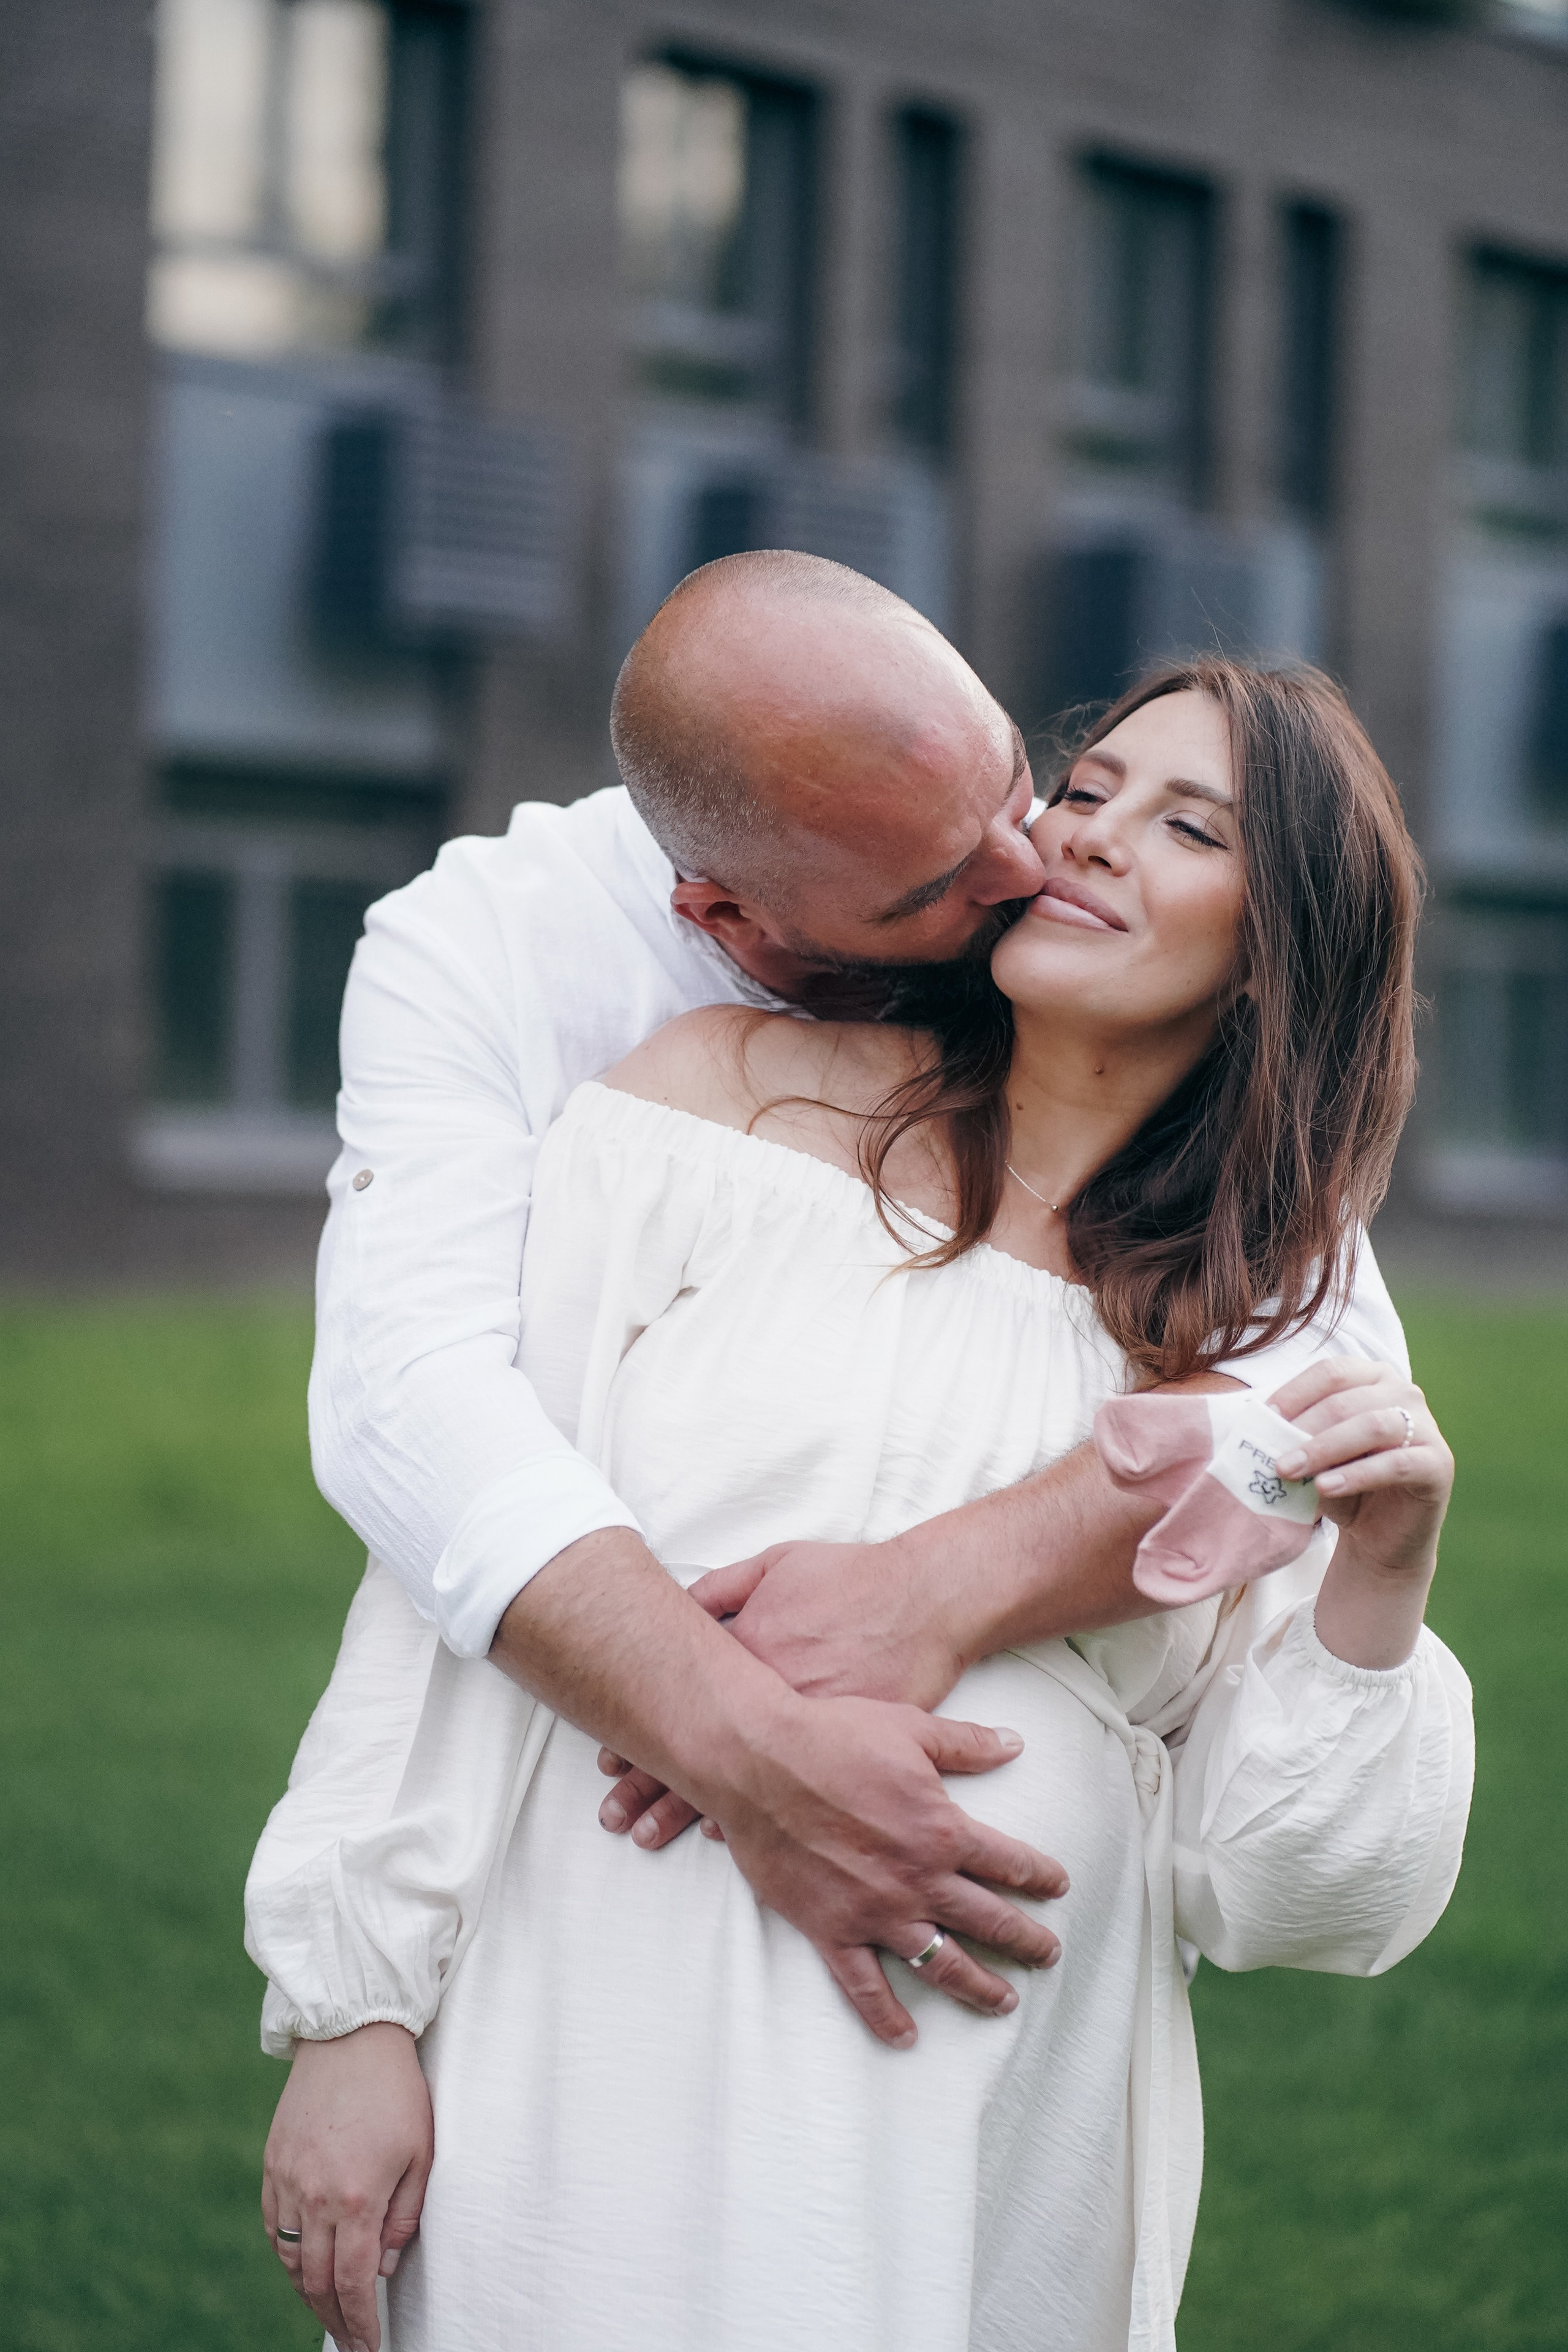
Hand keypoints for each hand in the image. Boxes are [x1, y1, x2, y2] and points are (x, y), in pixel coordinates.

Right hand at [261, 2022, 432, 2351]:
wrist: (352, 2036)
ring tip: (328, 2308)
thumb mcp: (421, 2154)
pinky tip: (302, 2262)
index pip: (355, 2282)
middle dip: (335, 2317)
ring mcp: (288, 2180)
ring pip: (290, 2258)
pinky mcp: (273, 2163)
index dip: (361, 2322)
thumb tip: (383, 2267)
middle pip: (318, 2280)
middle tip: (350, 2339)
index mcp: (356, 2198)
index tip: (369, 2347)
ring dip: (308, 2290)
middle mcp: (315, 2197)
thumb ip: (404, 2218)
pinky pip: (273, 2225)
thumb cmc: (397, 2091)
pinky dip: (286, 2253)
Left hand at [597, 1537, 963, 1847]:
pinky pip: (787, 1793)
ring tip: (649, 1836)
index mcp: (745, 1651)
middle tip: (615, 1818)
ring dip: (686, 1811)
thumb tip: (675, 1605)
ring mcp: (804, 1726)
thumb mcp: (776, 1565)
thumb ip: (722, 1588)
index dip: (638, 1738)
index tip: (607, 1765)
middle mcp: (768, 1695)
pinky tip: (721, 1838)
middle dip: (648, 1789)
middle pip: (693, 1751)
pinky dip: (751, 1817)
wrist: (923, 1599)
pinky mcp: (842, 1750)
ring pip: (731, 1782)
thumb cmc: (851, 1576)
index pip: (676, 1703)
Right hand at [693, 1692, 1067, 2044]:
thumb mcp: (911, 1729)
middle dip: (1027, 1941)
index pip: (1009, 1862)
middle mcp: (918, 1880)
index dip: (1039, 1876)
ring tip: (1004, 2002)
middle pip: (989, 1921)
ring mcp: (875, 1912)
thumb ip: (966, 1744)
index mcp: (942, 1830)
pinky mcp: (831, 1931)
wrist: (759, 1763)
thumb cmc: (834, 1736)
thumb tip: (1015, 1743)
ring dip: (979, 1987)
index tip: (1058, 1888)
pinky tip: (906, 2036)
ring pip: (942, 1964)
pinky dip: (886, 2016)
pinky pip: (865, 1987)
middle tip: (1048, 1955)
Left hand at [1269, 1356, 1453, 1669]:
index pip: (1331, 1372)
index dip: (1295, 1392)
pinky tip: (1325, 1488)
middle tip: (1273, 1457)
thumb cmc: (1341, 1484)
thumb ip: (1296, 1436)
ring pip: (1372, 1426)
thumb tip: (1259, 1425)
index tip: (1263, 1418)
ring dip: (1325, 1448)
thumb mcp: (1315, 1456)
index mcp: (1373, 1377)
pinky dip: (1357, 1475)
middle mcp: (1404, 1393)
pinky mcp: (1438, 1464)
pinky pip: (1397, 1463)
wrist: (1378, 1535)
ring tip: (1290, 1471)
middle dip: (1305, 1428)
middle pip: (1348, 1400)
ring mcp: (1426, 1427)